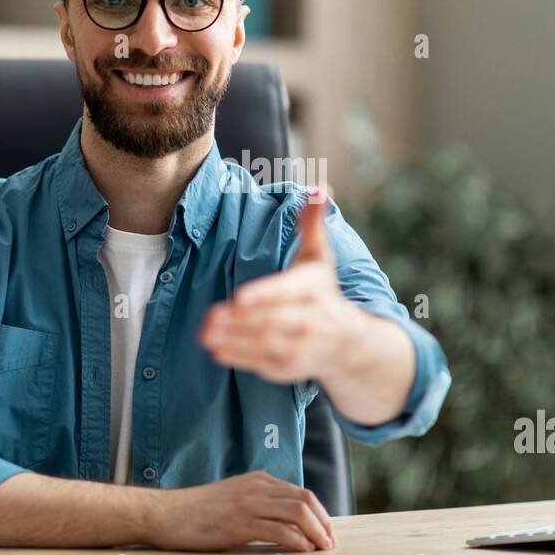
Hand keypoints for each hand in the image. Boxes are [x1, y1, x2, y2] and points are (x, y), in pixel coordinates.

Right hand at [145, 471, 335, 551]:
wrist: (166, 513)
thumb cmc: (196, 511)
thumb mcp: (233, 497)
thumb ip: (258, 503)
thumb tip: (285, 522)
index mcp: (257, 480)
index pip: (300, 492)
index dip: (319, 513)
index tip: (325, 530)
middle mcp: (256, 487)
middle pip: (305, 499)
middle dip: (324, 522)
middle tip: (329, 541)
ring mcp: (248, 503)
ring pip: (297, 511)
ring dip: (316, 531)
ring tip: (322, 547)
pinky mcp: (239, 522)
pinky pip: (279, 529)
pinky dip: (297, 540)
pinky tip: (302, 549)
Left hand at [197, 185, 365, 383]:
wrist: (348, 344)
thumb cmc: (325, 292)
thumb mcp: (320, 257)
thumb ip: (313, 223)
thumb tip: (320, 187)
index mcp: (313, 291)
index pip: (286, 292)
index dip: (264, 295)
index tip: (240, 298)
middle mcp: (310, 321)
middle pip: (271, 321)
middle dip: (240, 321)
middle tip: (210, 317)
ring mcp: (301, 347)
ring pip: (264, 344)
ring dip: (234, 340)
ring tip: (206, 334)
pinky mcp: (289, 367)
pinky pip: (262, 364)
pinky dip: (239, 358)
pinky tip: (217, 350)